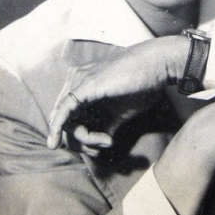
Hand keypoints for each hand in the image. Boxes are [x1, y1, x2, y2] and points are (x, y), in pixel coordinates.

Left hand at [47, 35, 188, 148]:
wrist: (157, 65)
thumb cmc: (143, 85)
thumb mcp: (120, 112)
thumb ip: (105, 126)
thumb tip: (96, 148)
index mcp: (82, 84)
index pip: (69, 117)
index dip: (83, 137)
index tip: (107, 142)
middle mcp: (76, 80)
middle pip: (65, 121)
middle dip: (82, 141)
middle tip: (105, 144)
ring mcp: (78, 81)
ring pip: (66, 121)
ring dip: (85, 139)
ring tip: (107, 140)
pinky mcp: (84, 85)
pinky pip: (63, 112)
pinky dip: (57, 129)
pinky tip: (58, 142)